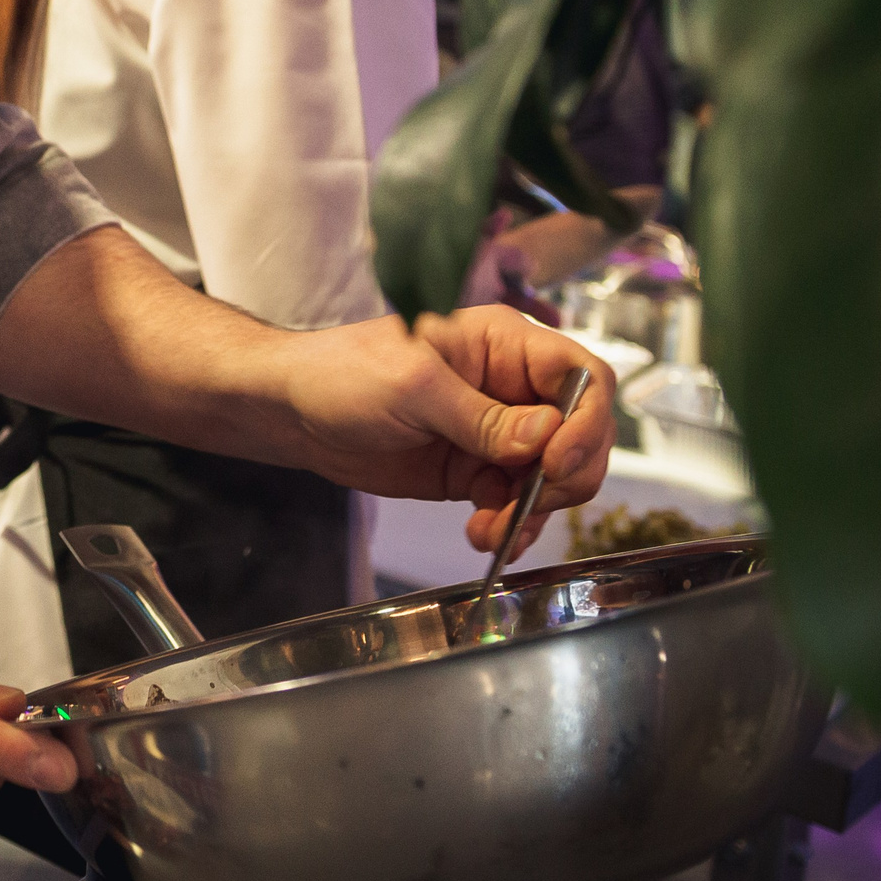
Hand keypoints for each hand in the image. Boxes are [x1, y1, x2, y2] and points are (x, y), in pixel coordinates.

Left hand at [278, 306, 615, 557]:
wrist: (293, 412)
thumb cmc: (341, 372)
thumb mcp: (412, 386)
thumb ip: (482, 415)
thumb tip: (547, 436)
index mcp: (504, 343)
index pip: (583, 377)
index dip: (587, 422)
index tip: (556, 462)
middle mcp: (511, 385)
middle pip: (582, 433)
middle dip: (566, 476)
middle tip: (529, 501)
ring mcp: (497, 431)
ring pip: (555, 477)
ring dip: (535, 510)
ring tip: (491, 531)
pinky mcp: (477, 470)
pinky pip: (518, 502)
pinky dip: (512, 525)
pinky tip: (488, 537)